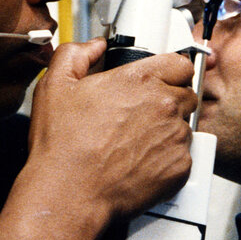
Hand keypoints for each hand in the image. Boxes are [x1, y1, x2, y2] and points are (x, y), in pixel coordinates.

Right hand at [26, 38, 196, 219]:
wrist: (69, 192)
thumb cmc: (64, 145)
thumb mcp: (55, 85)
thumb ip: (75, 54)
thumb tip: (93, 47)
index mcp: (140, 79)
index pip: (180, 63)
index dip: (169, 71)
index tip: (159, 80)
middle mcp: (164, 105)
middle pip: (186, 94)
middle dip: (169, 100)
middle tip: (142, 114)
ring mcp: (175, 137)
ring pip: (185, 126)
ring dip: (168, 130)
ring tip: (137, 141)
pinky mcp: (180, 167)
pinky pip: (184, 156)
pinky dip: (168, 158)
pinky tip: (142, 161)